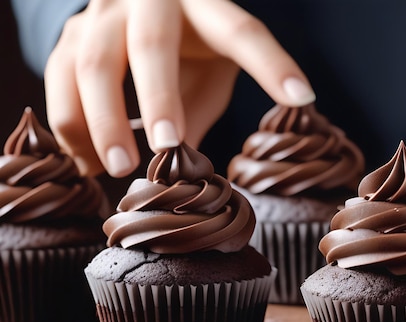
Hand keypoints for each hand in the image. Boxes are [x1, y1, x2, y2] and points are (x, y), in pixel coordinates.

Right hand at [45, 0, 315, 176]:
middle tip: (167, 146)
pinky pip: (58, 81)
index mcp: (202, 4)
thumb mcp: (208, 69)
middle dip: (158, 97)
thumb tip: (194, 176)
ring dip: (104, 120)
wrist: (131, 8)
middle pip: (152, 44)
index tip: (302, 97)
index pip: (243, 32)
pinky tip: (87, 165)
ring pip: (93, 63)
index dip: (272, 66)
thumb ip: (202, 109)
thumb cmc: (186, 49)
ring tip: (121, 167)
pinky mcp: (68, 37)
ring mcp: (102, 14)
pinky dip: (71, 128)